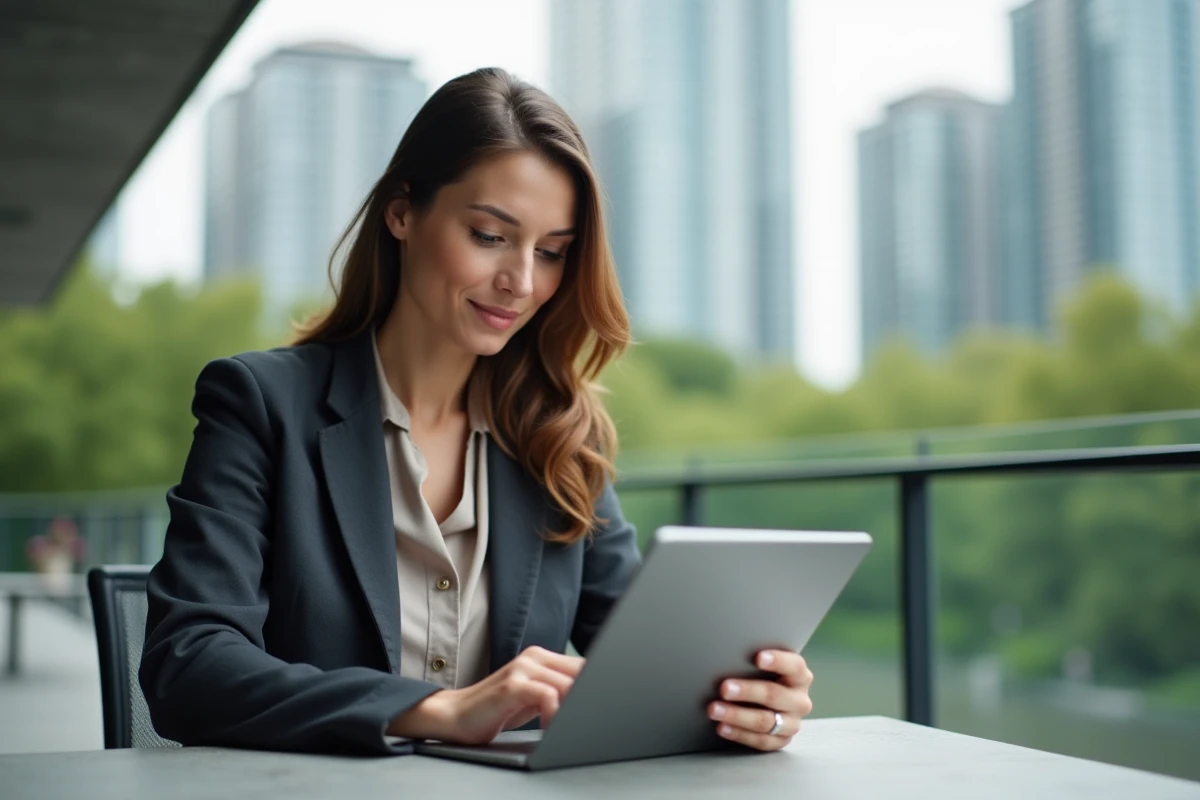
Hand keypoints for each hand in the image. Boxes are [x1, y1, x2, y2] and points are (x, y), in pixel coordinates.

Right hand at [386, 646, 583, 743]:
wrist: (455, 716)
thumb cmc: (497, 711)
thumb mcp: (533, 698)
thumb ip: (558, 692)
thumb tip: (593, 700)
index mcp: (542, 657)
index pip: (584, 666)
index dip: (599, 685)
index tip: (608, 706)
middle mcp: (534, 657)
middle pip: (581, 672)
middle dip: (591, 698)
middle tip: (593, 720)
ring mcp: (523, 668)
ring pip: (568, 684)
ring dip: (575, 709)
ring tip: (572, 727)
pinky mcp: (512, 685)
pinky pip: (548, 695)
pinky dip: (556, 714)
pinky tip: (550, 728)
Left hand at [707, 650, 813, 750]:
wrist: (770, 703)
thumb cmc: (763, 678)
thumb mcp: (765, 668)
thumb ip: (754, 662)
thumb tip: (726, 655)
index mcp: (800, 676)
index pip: (794, 666)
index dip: (777, 661)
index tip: (758, 658)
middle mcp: (799, 700)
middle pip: (774, 695)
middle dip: (747, 691)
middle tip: (724, 688)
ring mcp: (793, 723)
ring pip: (765, 721)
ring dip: (737, 715)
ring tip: (715, 709)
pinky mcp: (782, 741)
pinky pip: (761, 741)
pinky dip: (739, 734)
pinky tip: (723, 727)